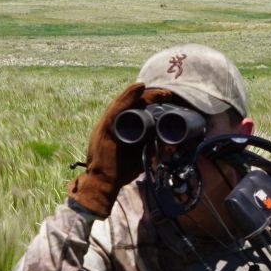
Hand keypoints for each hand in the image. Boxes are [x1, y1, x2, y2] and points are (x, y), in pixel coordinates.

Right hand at [67, 83, 158, 216]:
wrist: (103, 182)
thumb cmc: (119, 170)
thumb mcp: (139, 155)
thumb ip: (149, 146)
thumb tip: (167, 143)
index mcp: (119, 126)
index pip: (134, 108)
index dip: (149, 101)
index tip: (166, 98)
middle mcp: (112, 122)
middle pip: (131, 102)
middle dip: (150, 96)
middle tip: (167, 93)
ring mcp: (108, 124)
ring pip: (125, 102)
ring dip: (143, 93)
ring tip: (158, 90)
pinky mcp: (106, 128)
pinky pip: (118, 109)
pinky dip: (128, 98)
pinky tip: (139, 88)